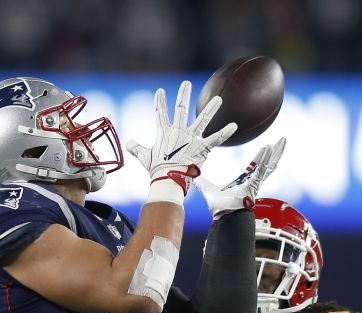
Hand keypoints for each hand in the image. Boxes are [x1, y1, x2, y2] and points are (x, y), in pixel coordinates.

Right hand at [126, 81, 236, 201]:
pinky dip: (225, 132)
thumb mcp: (143, 157)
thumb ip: (136, 148)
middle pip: (181, 109)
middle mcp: (178, 132)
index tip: (160, 91)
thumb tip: (128, 144)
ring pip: (202, 119)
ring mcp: (191, 139)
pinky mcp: (202, 148)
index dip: (160, 102)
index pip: (160, 114)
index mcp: (164, 134)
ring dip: (211, 108)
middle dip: (183, 95)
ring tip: (218, 98)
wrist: (168, 180)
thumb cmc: (156, 171)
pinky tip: (234, 125)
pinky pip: (216, 138)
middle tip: (186, 83)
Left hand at [197, 137, 285, 218]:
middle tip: (281, 141)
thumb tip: (195, 179)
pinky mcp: (255, 184)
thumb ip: (203, 184)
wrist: (223, 216)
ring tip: (283, 140)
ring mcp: (255, 183)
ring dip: (276, 152)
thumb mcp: (209, 190)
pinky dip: (266, 159)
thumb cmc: (219, 208)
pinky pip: (262, 169)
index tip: (265, 147)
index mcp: (244, 182)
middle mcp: (252, 181)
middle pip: (267, 163)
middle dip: (274, 152)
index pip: (255, 166)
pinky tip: (269, 148)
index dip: (260, 157)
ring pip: (269, 165)